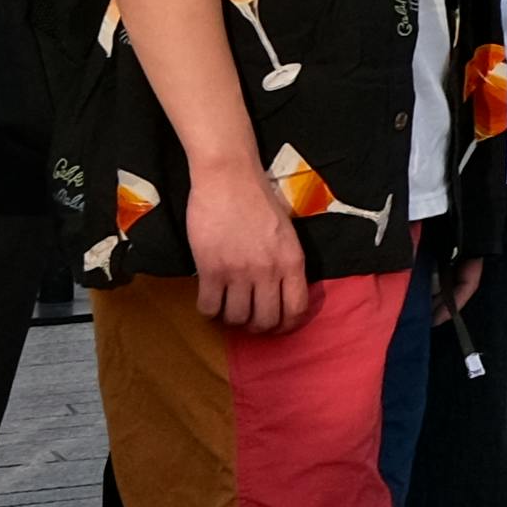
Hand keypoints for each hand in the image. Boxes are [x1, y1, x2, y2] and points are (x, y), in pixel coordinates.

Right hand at [185, 158, 310, 333]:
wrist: (230, 180)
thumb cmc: (259, 201)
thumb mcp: (287, 233)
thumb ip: (286, 262)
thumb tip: (281, 291)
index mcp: (293, 261)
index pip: (296, 309)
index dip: (286, 325)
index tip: (277, 327)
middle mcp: (269, 271)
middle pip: (265, 321)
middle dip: (257, 326)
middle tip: (248, 318)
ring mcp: (239, 272)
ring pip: (236, 318)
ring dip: (231, 318)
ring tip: (228, 307)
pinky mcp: (211, 270)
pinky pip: (209, 308)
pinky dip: (209, 310)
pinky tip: (210, 299)